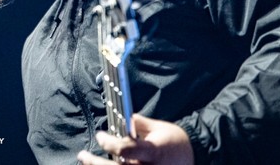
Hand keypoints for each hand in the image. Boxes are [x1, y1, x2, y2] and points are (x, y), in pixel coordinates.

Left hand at [77, 114, 193, 164]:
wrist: (196, 157)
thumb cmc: (176, 142)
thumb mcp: (159, 128)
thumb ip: (139, 124)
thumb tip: (122, 118)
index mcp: (154, 152)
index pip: (126, 149)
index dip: (110, 143)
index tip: (101, 136)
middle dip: (96, 163)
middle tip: (83, 155)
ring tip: (86, 162)